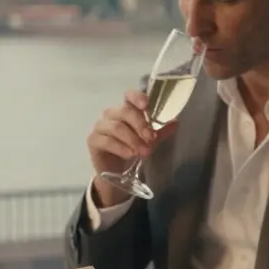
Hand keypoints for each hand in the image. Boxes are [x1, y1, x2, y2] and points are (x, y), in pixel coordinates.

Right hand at [87, 89, 179, 205]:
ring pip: (116, 127)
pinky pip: (107, 141)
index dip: (137, 97)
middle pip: (125, 112)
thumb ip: (161, 131)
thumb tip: (175, 123)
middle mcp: (112, 114)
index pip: (129, 96)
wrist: (116, 172)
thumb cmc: (132, 150)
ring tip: (144, 152)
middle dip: (140, 125)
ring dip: (133, 139)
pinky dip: (121, 148)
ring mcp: (101, 126)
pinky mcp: (93, 140)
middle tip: (151, 139)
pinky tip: (130, 154)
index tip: (146, 105)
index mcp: (126, 110)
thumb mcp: (149, 141)